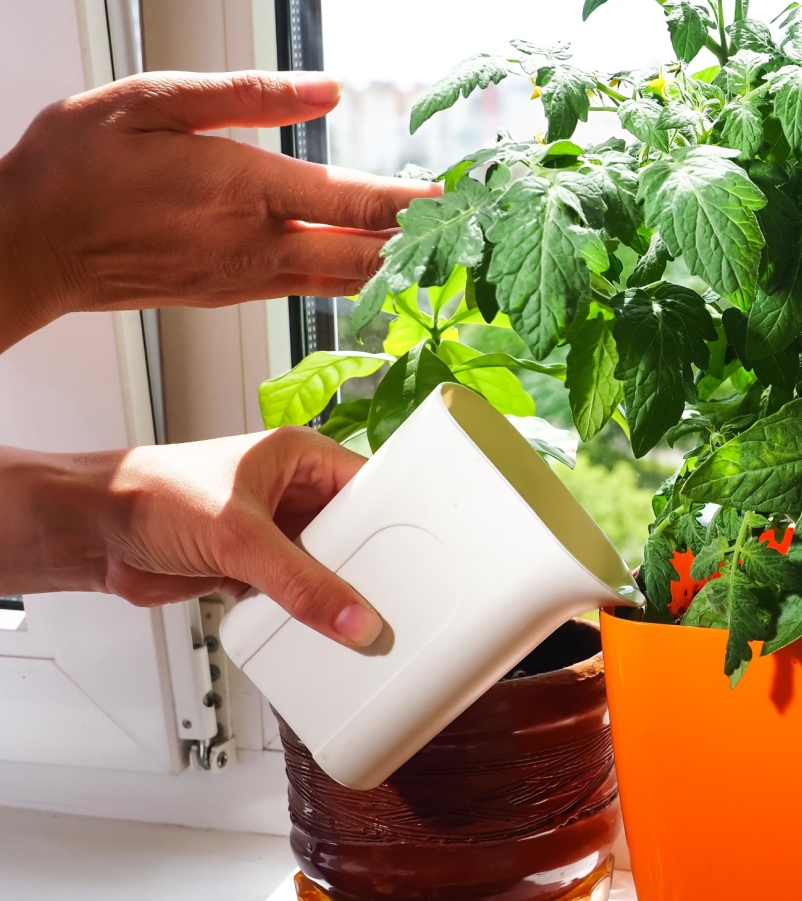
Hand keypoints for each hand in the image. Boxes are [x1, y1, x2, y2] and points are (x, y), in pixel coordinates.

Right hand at [0, 70, 437, 349]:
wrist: (23, 248)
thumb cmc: (74, 168)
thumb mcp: (150, 101)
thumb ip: (246, 96)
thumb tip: (329, 90)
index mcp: (248, 191)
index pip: (361, 203)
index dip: (421, 204)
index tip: (467, 195)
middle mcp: (259, 246)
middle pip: (369, 254)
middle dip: (425, 243)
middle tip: (476, 229)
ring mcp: (246, 279)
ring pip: (345, 280)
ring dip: (397, 266)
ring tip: (446, 249)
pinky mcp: (231, 295)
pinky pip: (311, 290)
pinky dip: (353, 278)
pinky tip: (373, 264)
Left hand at [1, 428, 382, 647]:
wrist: (90, 532)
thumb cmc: (151, 496)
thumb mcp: (240, 538)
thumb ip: (301, 584)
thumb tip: (354, 619)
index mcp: (301, 458)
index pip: (369, 488)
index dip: (396, 521)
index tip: (423, 557)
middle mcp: (292, 492)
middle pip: (352, 535)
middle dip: (367, 568)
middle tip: (395, 600)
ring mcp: (272, 533)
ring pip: (323, 569)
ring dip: (333, 596)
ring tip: (362, 622)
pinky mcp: (251, 569)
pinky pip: (294, 595)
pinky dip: (302, 615)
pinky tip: (318, 632)